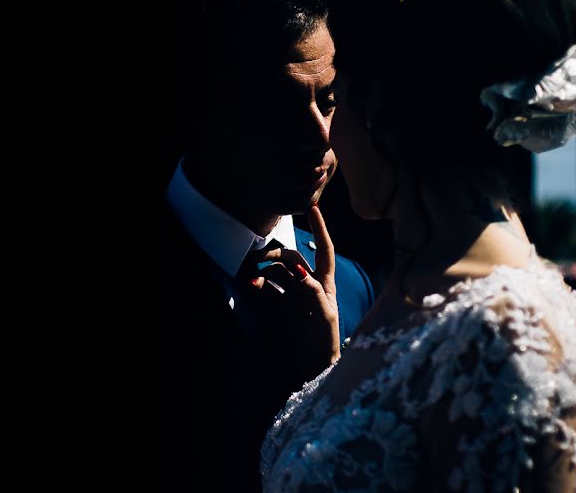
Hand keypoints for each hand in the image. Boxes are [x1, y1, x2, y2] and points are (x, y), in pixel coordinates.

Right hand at [249, 205, 339, 381]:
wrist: (313, 369)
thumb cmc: (326, 343)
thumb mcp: (326, 317)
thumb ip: (314, 292)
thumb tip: (298, 271)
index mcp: (325, 283)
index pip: (324, 249)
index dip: (319, 228)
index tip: (311, 206)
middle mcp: (308, 284)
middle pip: (292, 257)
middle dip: (276, 251)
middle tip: (258, 257)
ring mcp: (292, 295)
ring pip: (276, 270)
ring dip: (264, 267)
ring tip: (251, 271)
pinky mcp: (278, 307)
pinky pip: (265, 288)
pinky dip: (257, 283)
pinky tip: (249, 284)